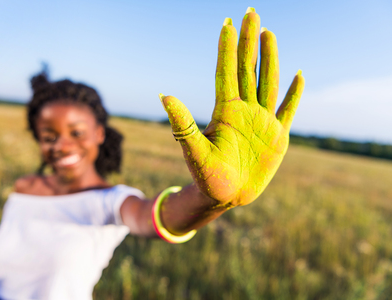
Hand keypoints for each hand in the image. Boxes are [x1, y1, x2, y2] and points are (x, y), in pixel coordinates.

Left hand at [160, 8, 304, 206]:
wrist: (225, 196)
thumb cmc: (206, 176)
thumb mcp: (193, 149)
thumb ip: (182, 123)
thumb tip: (163, 95)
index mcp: (224, 111)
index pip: (226, 72)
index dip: (227, 48)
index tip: (228, 23)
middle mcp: (244, 110)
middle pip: (248, 69)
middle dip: (249, 41)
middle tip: (251, 13)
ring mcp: (262, 121)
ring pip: (267, 83)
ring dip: (270, 58)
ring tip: (269, 33)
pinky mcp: (277, 137)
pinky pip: (288, 110)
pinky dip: (294, 94)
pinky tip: (298, 75)